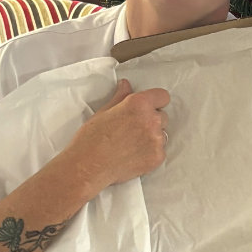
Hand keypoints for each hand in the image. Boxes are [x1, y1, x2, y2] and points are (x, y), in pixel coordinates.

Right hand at [62, 79, 169, 193]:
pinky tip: (133, 155)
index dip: (155, 101)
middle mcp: (151, 119)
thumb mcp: (104, 112)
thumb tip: (126, 84)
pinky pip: (160, 151)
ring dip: (152, 137)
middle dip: (151, 120)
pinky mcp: (157, 157)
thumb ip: (120, 97)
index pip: (163, 96)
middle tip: (133, 129)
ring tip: (131, 144)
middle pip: (163, 116)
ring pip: (162, 134)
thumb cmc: (91, 138)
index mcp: (139, 104)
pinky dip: (150, 153)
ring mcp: (156, 139)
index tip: (148, 107)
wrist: (88, 166)